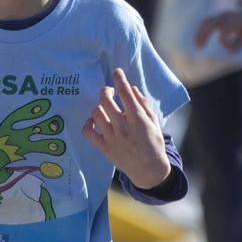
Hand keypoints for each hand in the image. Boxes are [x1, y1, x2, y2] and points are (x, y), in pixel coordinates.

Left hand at [82, 68, 170, 187]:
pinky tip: (94, 121)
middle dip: (106, 91)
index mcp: (138, 119)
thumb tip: (131, 88)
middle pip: (105, 100)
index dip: (119, 79)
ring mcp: (112, 138)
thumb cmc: (153, 143)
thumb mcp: (154, 122)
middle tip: (109, 91)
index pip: (125, 94)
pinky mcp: (104, 148)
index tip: (116, 71)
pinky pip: (88, 132)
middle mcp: (123, 127)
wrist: (149, 170)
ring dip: (99, 106)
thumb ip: (143, 104)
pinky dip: (88, 124)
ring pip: (96, 113)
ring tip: (104, 107)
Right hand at [193, 9, 241, 52]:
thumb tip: (230, 51)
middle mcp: (226, 16)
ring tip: (197, 46)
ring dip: (200, 33)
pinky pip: (207, 23)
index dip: (225, 42)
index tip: (231, 51)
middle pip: (210, 22)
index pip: (224, 30)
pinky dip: (202, 31)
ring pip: (206, 22)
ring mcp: (221, 16)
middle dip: (203, 34)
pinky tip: (199, 41)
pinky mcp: (218, 19)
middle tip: (199, 48)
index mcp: (235, 20)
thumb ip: (240, 44)